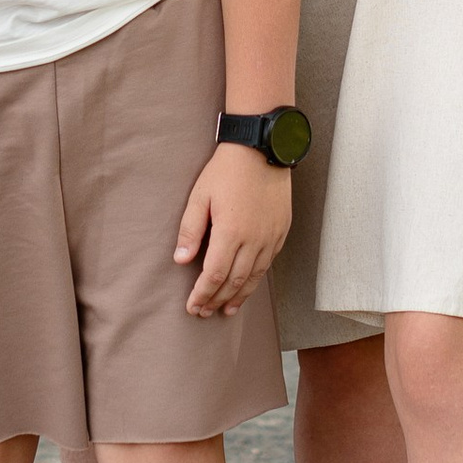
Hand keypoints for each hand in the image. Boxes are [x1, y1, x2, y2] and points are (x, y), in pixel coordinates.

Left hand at [174, 145, 290, 314]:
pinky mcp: (281, 231)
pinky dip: (256, 280)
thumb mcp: (199, 196)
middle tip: (204, 312)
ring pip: (254, 277)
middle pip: (235, 282)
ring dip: (239, 296)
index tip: (192, 307)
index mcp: (231, 232)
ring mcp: (271, 237)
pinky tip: (247, 286)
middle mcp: (254, 240)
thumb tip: (180, 261)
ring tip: (226, 309)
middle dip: (217, 300)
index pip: (214, 275)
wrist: (261, 149)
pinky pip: (268, 264)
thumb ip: (190, 231)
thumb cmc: (226, 171)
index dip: (202, 294)